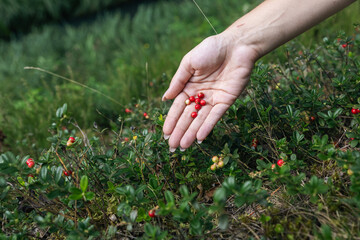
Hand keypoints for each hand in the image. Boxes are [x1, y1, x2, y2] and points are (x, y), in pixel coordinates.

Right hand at [162, 32, 258, 150]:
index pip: (178, 107)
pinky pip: (216, 116)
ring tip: (183, 146)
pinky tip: (200, 137)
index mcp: (190, 86)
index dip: (171, 120)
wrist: (236, 45)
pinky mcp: (227, 100)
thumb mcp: (189, 63)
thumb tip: (164, 99)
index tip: (165, 133)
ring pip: (201, 120)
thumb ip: (178, 81)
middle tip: (172, 146)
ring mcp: (214, 99)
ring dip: (192, 133)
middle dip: (180, 131)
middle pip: (188, 117)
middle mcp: (201, 95)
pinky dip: (208, 126)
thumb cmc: (211, 49)